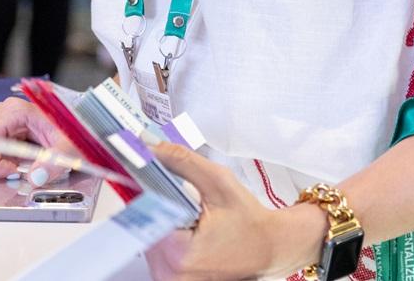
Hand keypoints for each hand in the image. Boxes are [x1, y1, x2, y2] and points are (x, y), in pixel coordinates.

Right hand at [0, 97, 75, 182]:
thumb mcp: (69, 150)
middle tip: (18, 171)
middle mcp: (4, 111)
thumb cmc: (74, 133)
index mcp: (17, 110)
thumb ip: (53, 164)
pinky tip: (18, 161)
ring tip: (21, 165)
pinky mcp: (2, 129)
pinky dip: (1, 162)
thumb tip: (34, 178)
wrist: (77, 129)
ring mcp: (1, 120)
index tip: (13, 172)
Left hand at [144, 143, 327, 280]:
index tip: (146, 172)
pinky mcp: (170, 279)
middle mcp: (169, 273)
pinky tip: (186, 227)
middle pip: (143, 223)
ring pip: (147, 234)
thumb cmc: (250, 222)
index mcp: (179, 254)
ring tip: (189, 215)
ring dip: (161, 218)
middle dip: (158, 204)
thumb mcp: (219, 183)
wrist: (270, 247)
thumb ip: (182, 162)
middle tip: (184, 199)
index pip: (142, 212)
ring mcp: (168, 278)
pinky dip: (166, 232)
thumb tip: (151, 146)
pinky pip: (155, 247)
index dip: (146, 189)